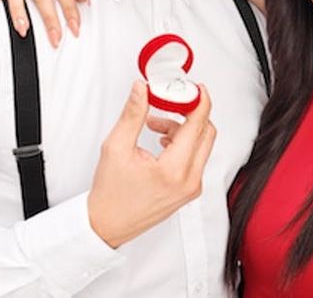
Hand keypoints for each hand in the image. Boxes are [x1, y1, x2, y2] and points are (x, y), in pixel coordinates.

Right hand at [87, 80, 216, 248]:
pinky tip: (162, 141)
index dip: (198, 100)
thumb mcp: (116, 147)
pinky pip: (196, 158)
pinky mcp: (189, 190)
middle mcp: (189, 181)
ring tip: (155, 126)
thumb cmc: (109, 194)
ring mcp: (192, 187)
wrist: (106, 225)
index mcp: (174, 170)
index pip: (198, 124)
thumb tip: (142, 89)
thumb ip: (133, 114)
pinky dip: (184, 143)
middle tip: (171, 102)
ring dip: (183, 128)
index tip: (193, 87)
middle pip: (206, 132)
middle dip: (189, 113)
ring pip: (202, 144)